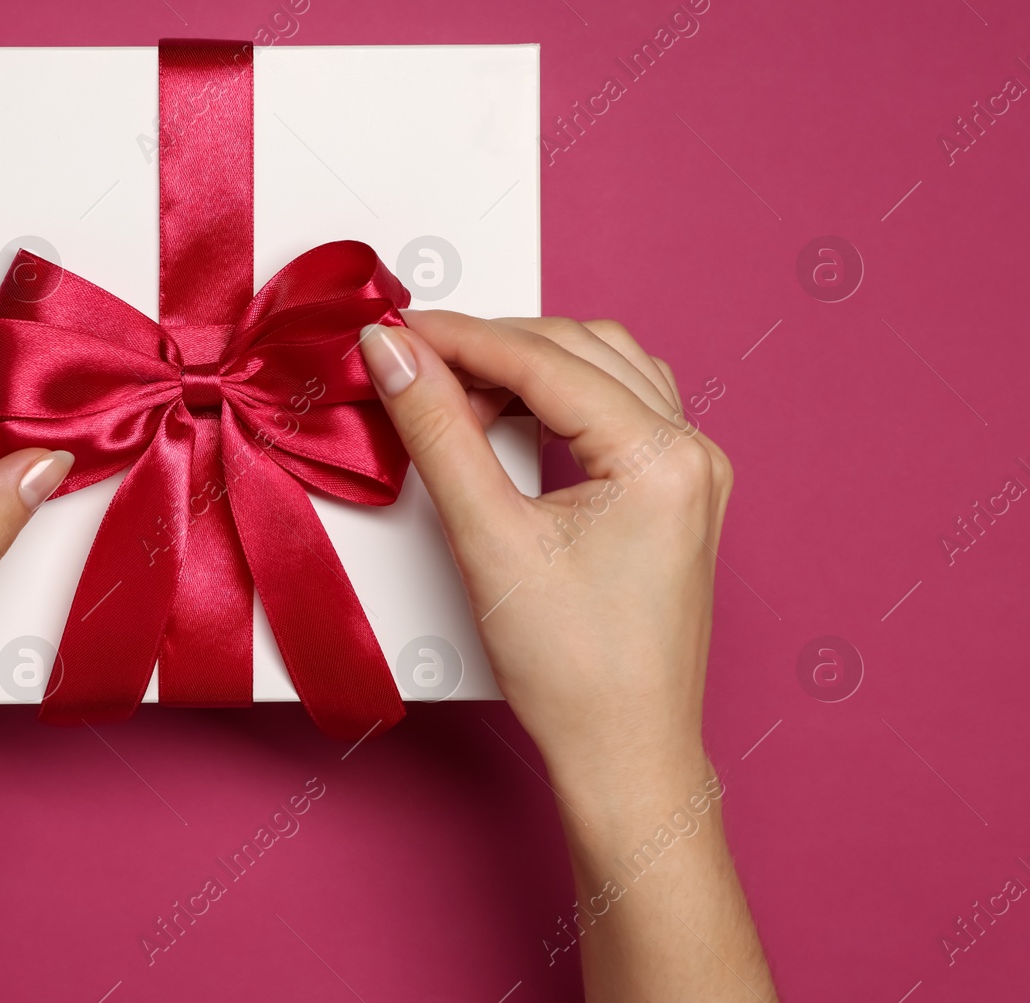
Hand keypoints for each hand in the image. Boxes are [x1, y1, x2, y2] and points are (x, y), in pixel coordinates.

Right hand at [360, 313, 773, 1001]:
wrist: (623, 755)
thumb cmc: (574, 673)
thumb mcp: (488, 540)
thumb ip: (438, 431)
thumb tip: (395, 355)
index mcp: (662, 458)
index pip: (543, 360)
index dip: (457, 337)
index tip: (391, 330)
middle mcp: (691, 453)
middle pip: (577, 351)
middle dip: (488, 350)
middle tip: (410, 368)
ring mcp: (692, 473)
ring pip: (602, 371)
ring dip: (525, 369)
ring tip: (453, 397)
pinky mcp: (676, 495)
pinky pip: (617, 409)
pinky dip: (557, 400)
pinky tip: (507, 422)